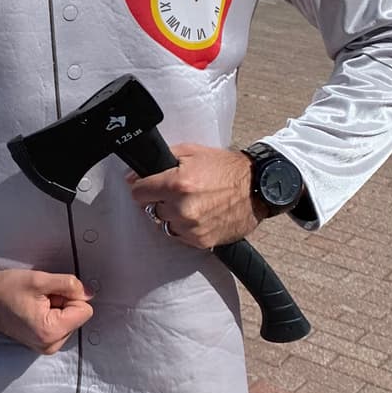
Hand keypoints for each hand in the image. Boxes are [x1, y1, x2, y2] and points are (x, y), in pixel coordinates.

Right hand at [0, 269, 93, 354]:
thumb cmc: (3, 290)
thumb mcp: (39, 280)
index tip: (49, 293)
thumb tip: (89, 292)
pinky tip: (32, 310)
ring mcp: (45, 346)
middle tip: (38, 297)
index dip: (70, 295)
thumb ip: (69, 284)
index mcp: (50, 331)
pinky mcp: (41, 344)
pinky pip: (59, 325)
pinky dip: (50, 314)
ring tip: (33, 303)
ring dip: (56, 307)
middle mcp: (50, 345)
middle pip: (77, 316)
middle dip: (63, 302)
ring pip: (69, 320)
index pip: (85, 310)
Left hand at [129, 143, 258, 248]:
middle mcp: (182, 208)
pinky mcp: (201, 241)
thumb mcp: (191, 152)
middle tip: (181, 192)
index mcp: (176, 184)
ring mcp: (191, 227)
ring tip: (193, 203)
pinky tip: (201, 214)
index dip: (143, 188)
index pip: (138, 193)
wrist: (258, 187)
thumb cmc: (226, 168)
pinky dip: (187, 228)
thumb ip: (160, 161)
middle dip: (162, 200)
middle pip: (152, 209)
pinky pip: (181, 236)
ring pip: (166, 224)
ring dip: (174, 216)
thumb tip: (133, 176)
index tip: (150, 187)